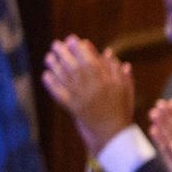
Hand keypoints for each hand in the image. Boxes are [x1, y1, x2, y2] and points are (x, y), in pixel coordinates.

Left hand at [43, 37, 134, 151]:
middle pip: (74, 66)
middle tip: (56, 44)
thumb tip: (107, 52)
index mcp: (105, 81)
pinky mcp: (72, 107)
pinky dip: (51, 84)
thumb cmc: (121, 108)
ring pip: (64, 78)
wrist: (112, 132)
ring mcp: (80, 97)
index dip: (79, 48)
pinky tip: (46, 75)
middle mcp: (90, 88)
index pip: (89, 60)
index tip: (73, 39)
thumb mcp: (125, 87)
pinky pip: (59, 94)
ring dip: (55, 66)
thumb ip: (117, 69)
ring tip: (49, 56)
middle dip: (64, 53)